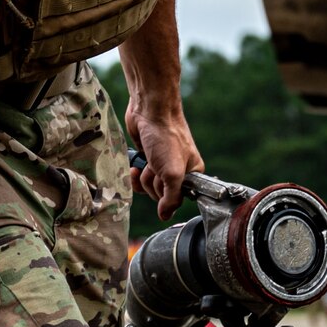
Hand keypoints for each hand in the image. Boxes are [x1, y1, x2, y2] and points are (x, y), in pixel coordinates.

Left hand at [126, 100, 204, 221]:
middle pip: (161, 195)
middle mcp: (178, 171)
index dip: (168, 195)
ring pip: (148, 188)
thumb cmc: (166, 138)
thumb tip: (165, 216)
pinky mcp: (147, 159)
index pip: (179, 199)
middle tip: (156, 166)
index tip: (166, 180)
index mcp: (192, 174)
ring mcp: (161, 165)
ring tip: (147, 163)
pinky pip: (139, 179)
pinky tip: (134, 168)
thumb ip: (171, 198)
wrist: (149, 111)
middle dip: (154, 183)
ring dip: (144, 179)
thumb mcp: (173, 173)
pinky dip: (134, 176)